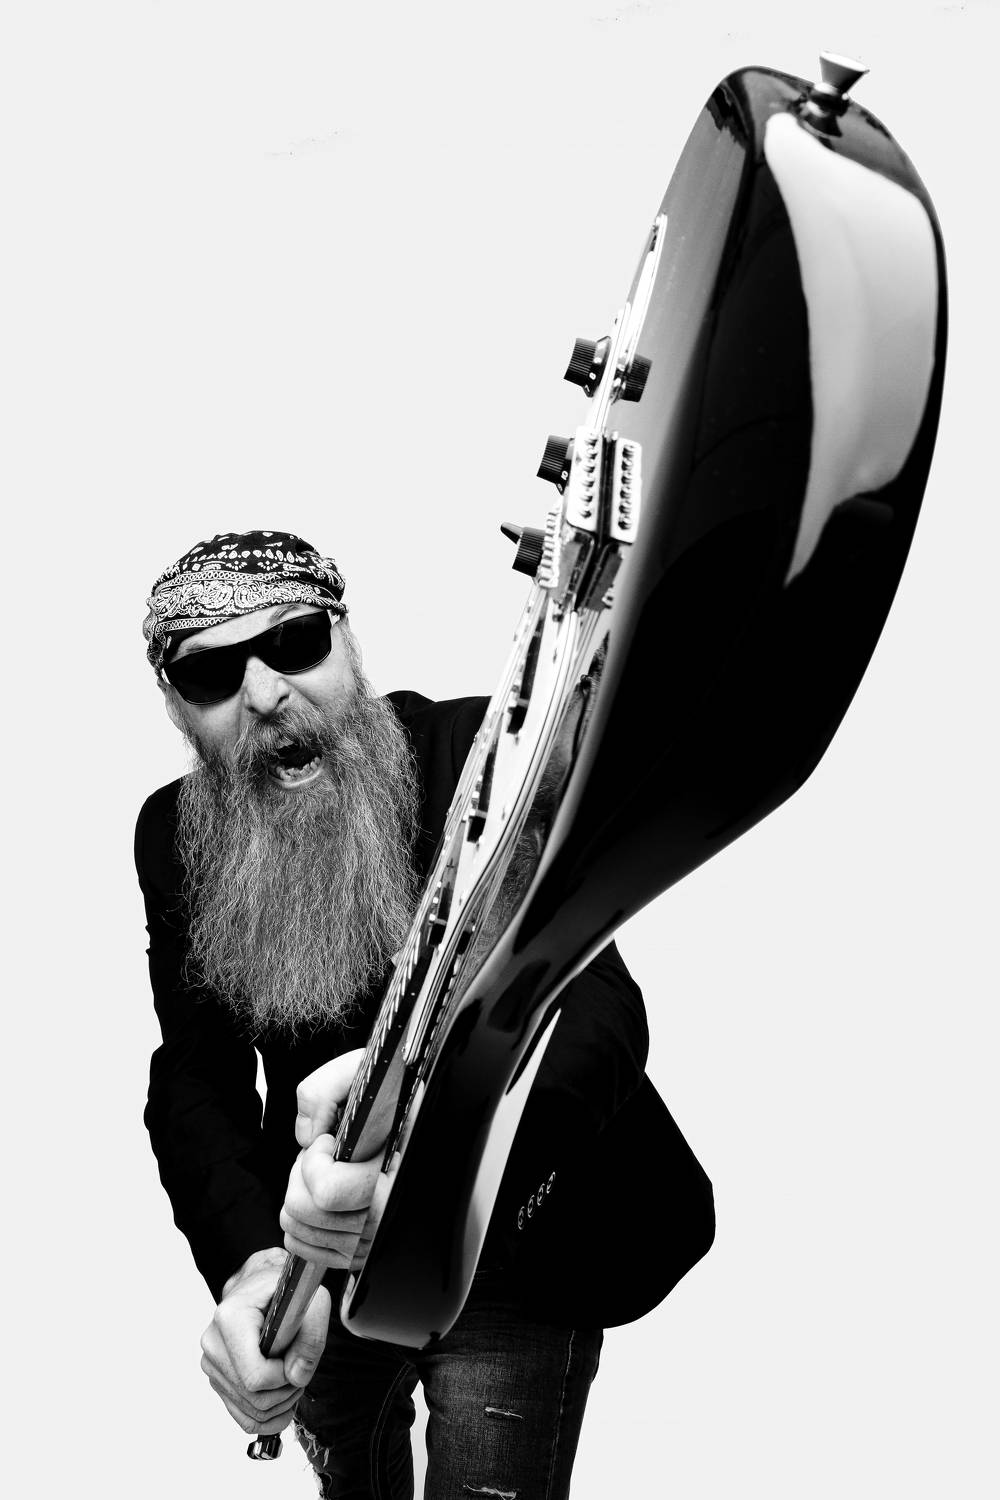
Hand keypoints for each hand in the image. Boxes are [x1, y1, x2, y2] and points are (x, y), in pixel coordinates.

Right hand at [199, 1249, 330, 1435]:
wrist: (264, 1288)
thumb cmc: (285, 1291)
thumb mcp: (312, 1300)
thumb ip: (312, 1336)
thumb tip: (296, 1376)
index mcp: (230, 1318)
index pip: (256, 1376)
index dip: (285, 1377)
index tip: (297, 1358)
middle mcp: (213, 1342)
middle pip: (253, 1398)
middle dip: (286, 1391)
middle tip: (300, 1368)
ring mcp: (211, 1364)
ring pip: (251, 1412)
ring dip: (281, 1403)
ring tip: (292, 1375)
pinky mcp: (217, 1380)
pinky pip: (243, 1418)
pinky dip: (268, 1417)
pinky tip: (283, 1400)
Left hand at [281, 1051, 398, 1272]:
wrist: (419, 1118)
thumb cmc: (393, 1097)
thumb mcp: (363, 1071)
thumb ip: (324, 1090)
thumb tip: (308, 1136)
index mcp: (395, 1169)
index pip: (327, 1191)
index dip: (315, 1160)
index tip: (331, 1140)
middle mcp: (387, 1212)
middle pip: (306, 1211)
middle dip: (301, 1176)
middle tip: (322, 1154)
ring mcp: (374, 1238)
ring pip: (301, 1231)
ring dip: (301, 1196)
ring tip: (326, 1172)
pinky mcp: (362, 1253)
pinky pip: (307, 1250)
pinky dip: (302, 1224)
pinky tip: (320, 1198)